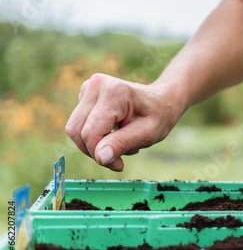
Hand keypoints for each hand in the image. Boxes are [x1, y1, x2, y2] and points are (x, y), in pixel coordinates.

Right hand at [65, 73, 185, 170]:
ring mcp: (88, 88)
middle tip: (120, 157)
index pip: (91, 133)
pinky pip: (79, 125)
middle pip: (78, 131)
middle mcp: (96, 85)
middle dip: (95, 150)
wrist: (161, 100)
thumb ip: (123, 144)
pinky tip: (114, 133)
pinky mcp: (84, 95)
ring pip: (75, 129)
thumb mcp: (147, 134)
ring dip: (95, 144)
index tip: (119, 165)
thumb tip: (100, 157)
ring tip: (121, 141)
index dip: (100, 155)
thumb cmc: (158, 116)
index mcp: (114, 92)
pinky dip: (94, 136)